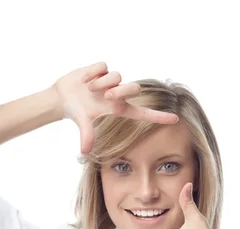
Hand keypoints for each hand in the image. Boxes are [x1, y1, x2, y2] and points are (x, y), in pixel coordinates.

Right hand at [51, 61, 178, 154]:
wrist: (63, 96)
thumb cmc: (77, 111)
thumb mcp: (82, 123)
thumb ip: (86, 135)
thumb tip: (84, 151)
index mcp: (118, 108)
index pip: (143, 114)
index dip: (159, 116)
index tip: (176, 119)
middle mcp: (117, 94)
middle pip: (134, 88)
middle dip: (120, 91)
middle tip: (105, 96)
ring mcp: (110, 81)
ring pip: (116, 76)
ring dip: (101, 83)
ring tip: (88, 89)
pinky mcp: (101, 69)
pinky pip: (102, 66)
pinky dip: (91, 73)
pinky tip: (83, 80)